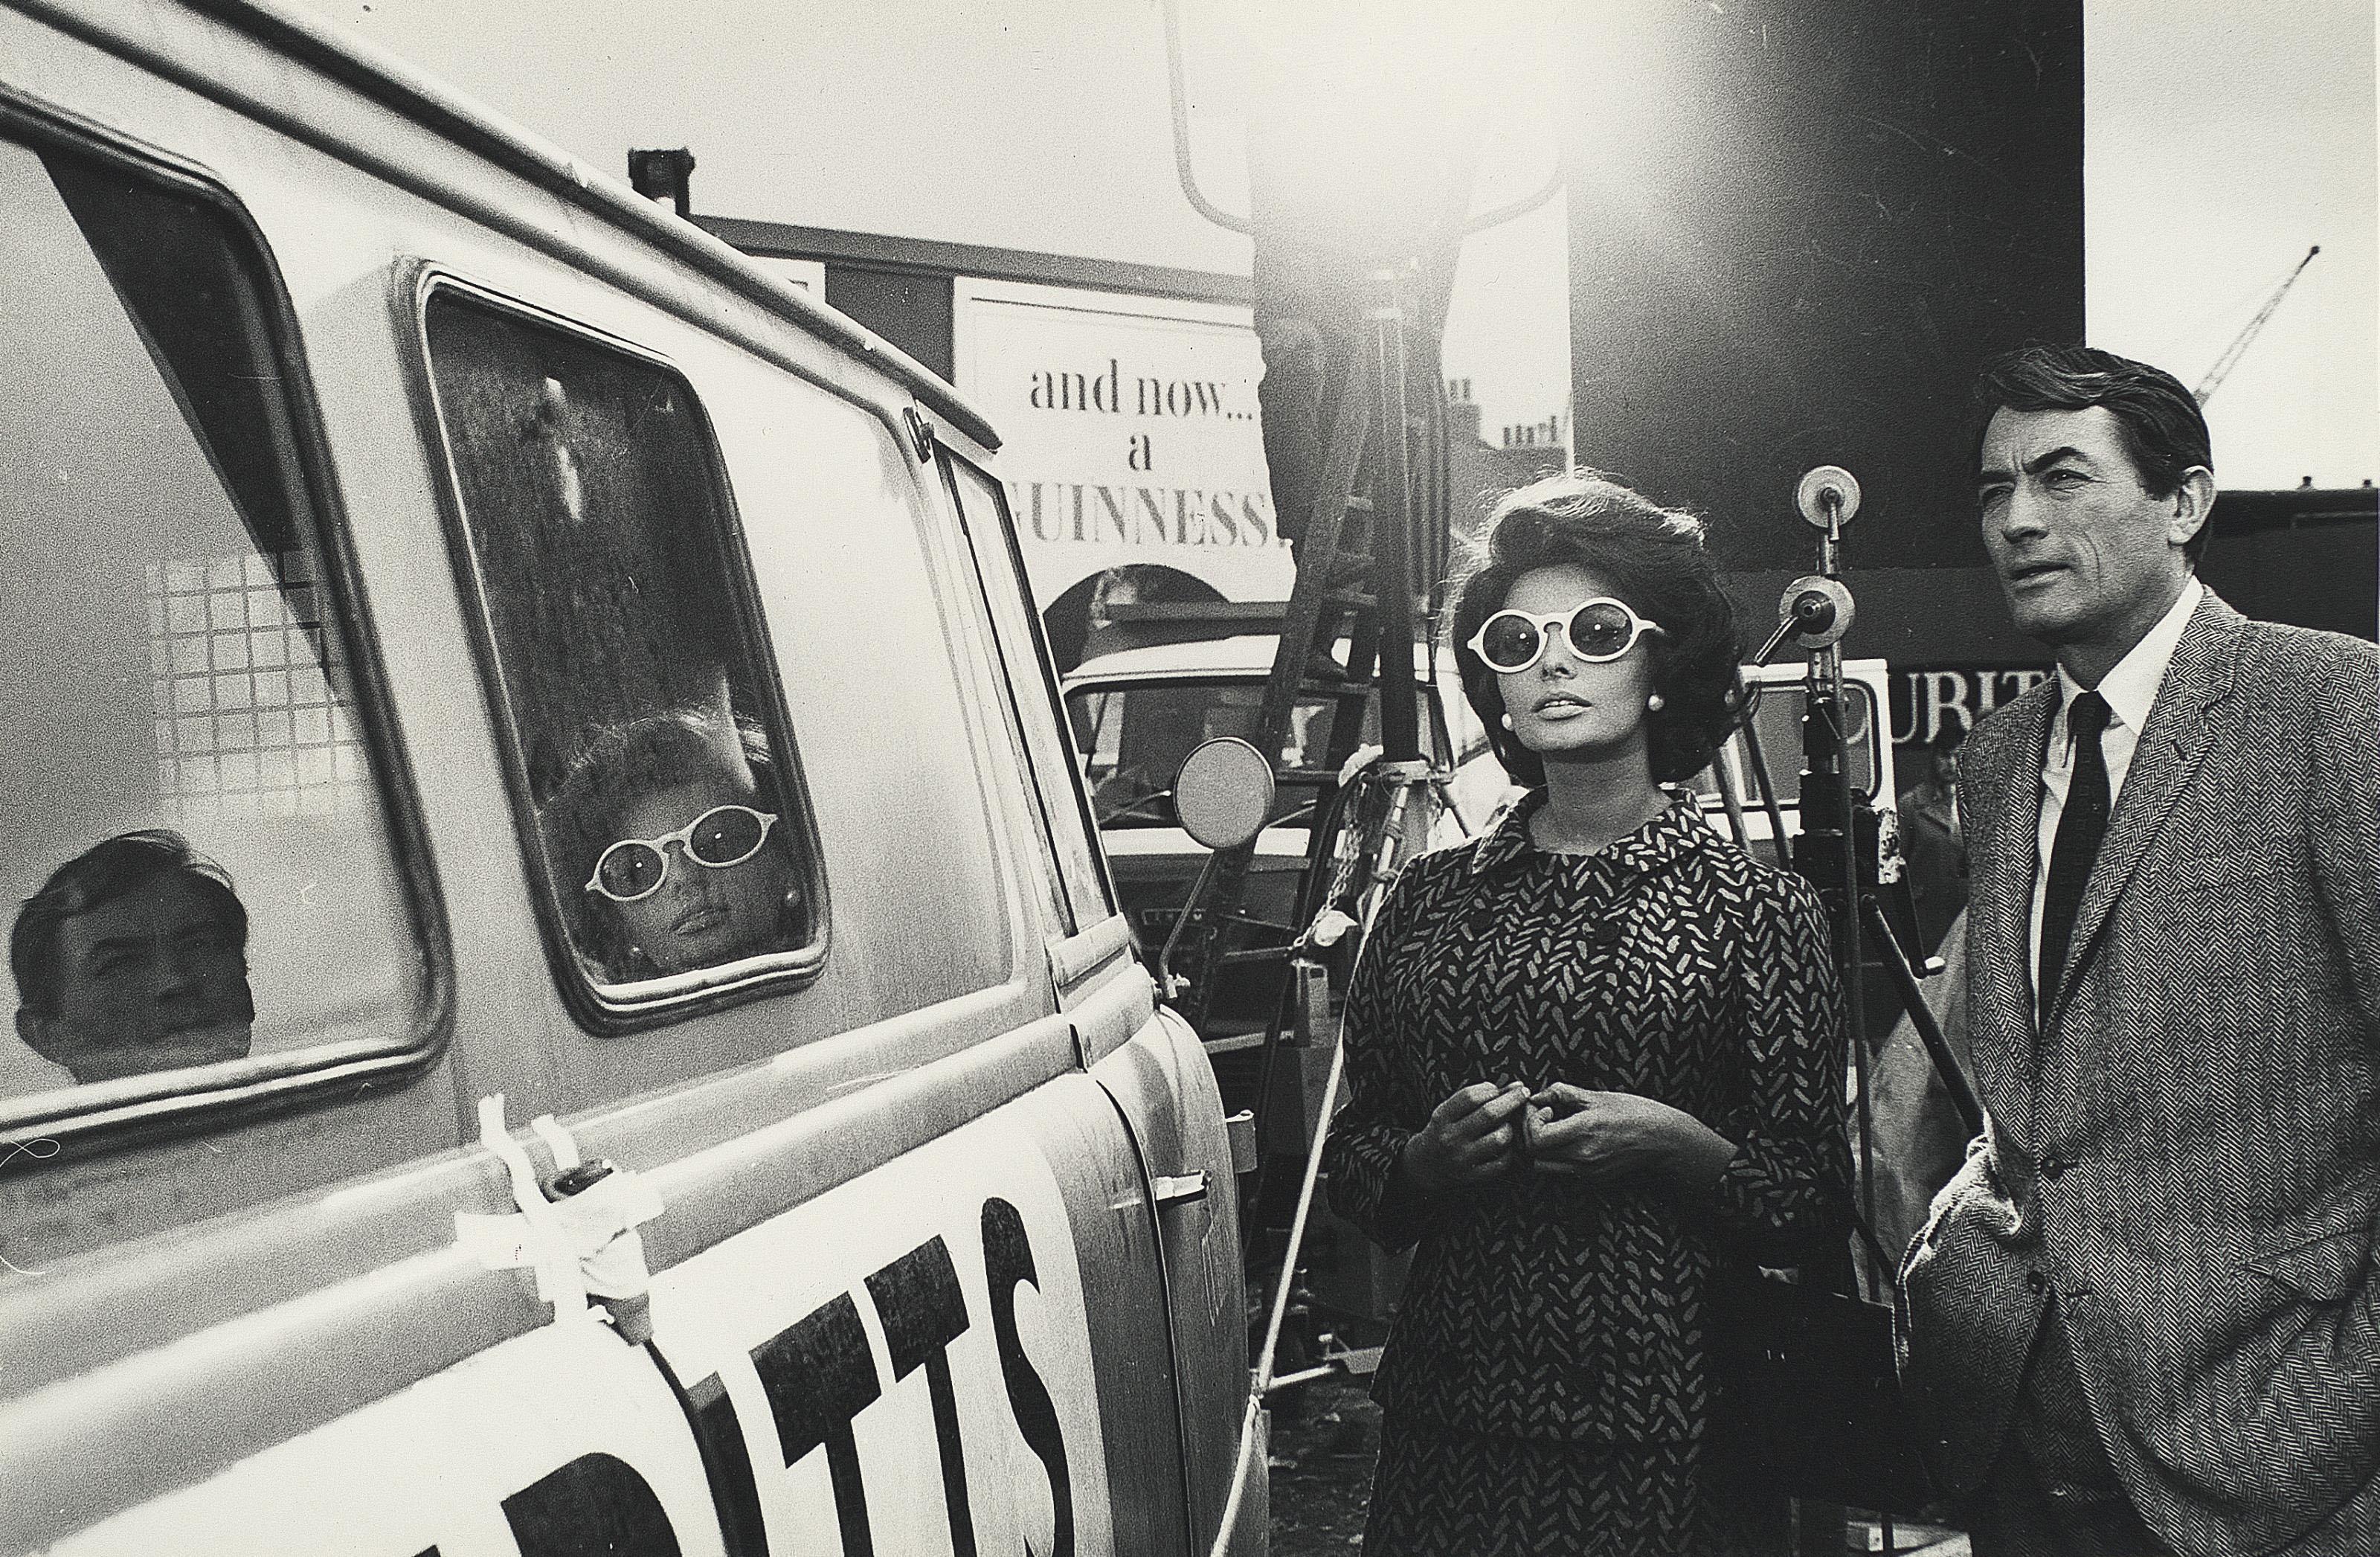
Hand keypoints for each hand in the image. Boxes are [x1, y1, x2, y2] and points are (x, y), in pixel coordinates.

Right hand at [1400, 1082, 1529, 1194]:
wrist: (1423, 1166)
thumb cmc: (1441, 1132)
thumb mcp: (1448, 1111)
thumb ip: (1476, 1097)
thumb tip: (1513, 1086)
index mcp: (1443, 1117)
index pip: (1470, 1097)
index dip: (1491, 1089)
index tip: (1502, 1087)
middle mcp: (1452, 1138)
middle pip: (1489, 1114)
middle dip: (1512, 1100)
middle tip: (1524, 1093)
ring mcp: (1463, 1159)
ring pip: (1499, 1138)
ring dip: (1509, 1128)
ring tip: (1508, 1125)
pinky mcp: (1473, 1176)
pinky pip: (1501, 1162)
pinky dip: (1509, 1151)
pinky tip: (1507, 1145)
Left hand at [1526, 1084, 1732, 1193]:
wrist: (1664, 1139)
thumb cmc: (1634, 1111)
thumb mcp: (1597, 1095)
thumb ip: (1562, 1093)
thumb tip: (1536, 1095)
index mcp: (1584, 1131)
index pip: (1537, 1139)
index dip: (1532, 1121)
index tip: (1546, 1107)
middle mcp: (1583, 1156)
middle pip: (1534, 1155)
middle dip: (1531, 1133)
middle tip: (1545, 1115)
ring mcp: (1588, 1171)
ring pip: (1544, 1166)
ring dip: (1542, 1148)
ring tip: (1555, 1128)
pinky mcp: (1593, 1179)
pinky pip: (1562, 1170)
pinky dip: (1557, 1155)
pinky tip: (1571, 1139)